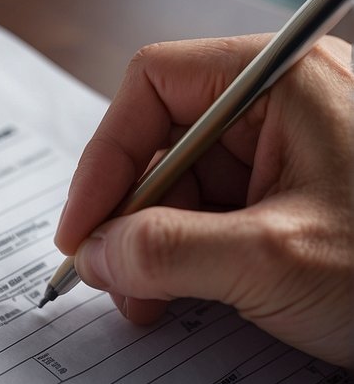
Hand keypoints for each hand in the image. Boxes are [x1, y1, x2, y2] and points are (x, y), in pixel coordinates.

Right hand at [54, 34, 353, 366]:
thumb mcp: (270, 261)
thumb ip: (163, 252)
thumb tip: (93, 255)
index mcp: (284, 81)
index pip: (153, 85)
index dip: (104, 156)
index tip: (82, 229)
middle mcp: (286, 104)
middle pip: (165, 140)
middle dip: (130, 214)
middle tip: (112, 278)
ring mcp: (295, 151)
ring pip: (188, 184)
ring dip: (154, 244)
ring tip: (150, 302)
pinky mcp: (301, 196)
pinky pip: (219, 212)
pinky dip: (190, 255)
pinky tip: (184, 298)